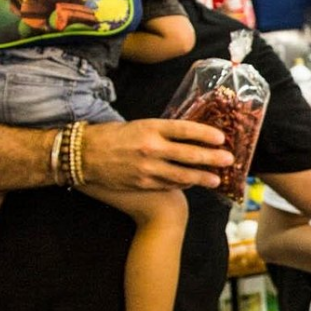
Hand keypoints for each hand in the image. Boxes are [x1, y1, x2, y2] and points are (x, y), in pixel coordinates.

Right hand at [83, 119, 234, 190]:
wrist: (81, 155)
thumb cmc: (110, 136)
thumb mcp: (137, 125)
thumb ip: (161, 131)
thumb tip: (187, 135)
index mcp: (150, 127)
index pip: (184, 130)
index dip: (205, 134)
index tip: (222, 138)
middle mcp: (151, 148)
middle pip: (188, 154)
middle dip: (212, 158)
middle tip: (229, 159)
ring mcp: (147, 168)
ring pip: (181, 175)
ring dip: (202, 177)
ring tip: (217, 179)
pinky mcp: (142, 183)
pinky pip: (168, 185)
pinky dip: (183, 185)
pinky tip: (193, 184)